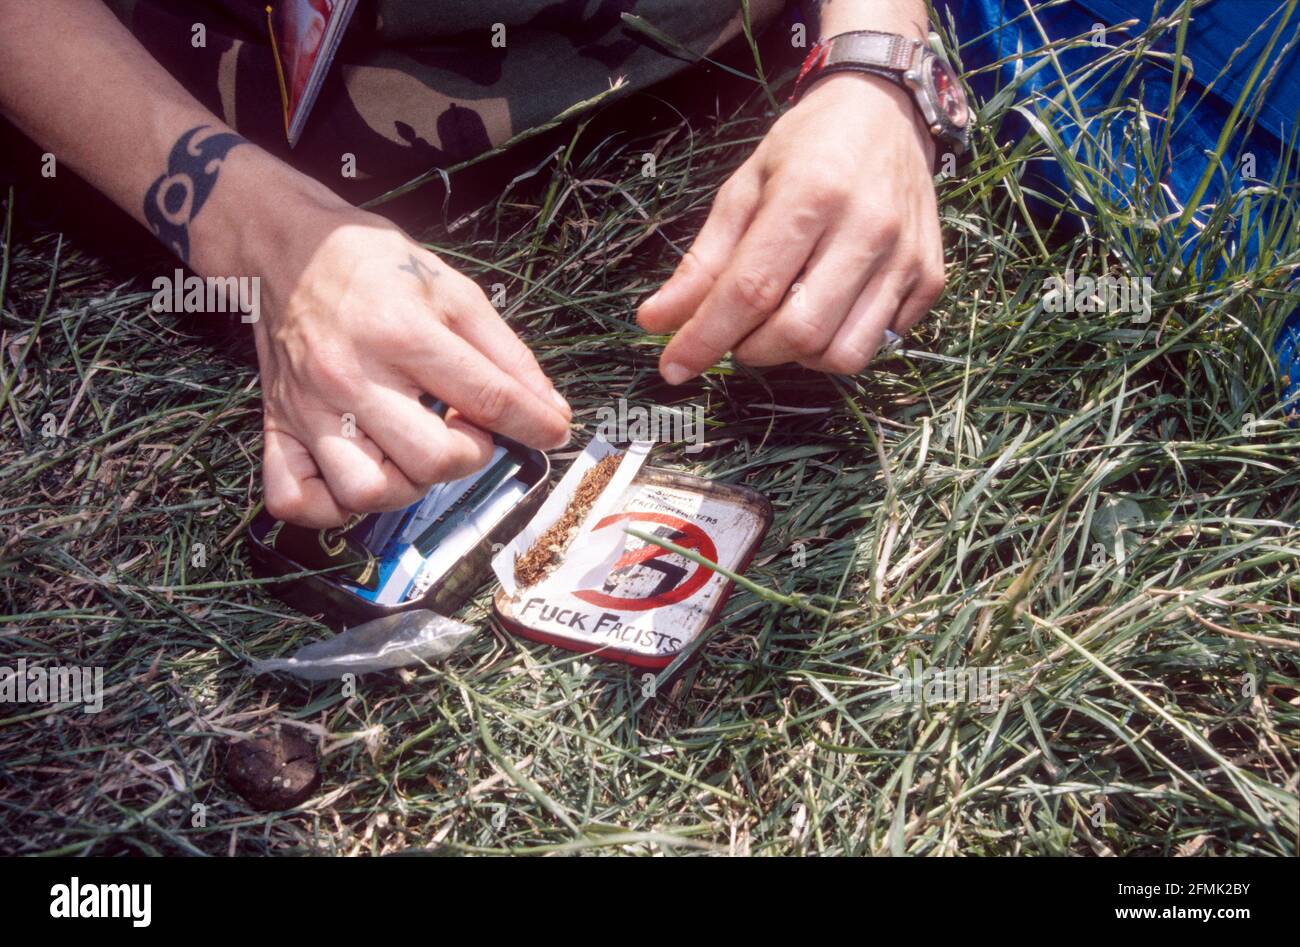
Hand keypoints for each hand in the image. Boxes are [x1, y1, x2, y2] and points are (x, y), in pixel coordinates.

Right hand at [250, 205, 570, 526]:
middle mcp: (351, 376)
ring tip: (413, 451)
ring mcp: (308, 408)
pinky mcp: (276, 426)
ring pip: (367, 491)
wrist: (288, 249)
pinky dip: (329, 507)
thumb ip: (508, 354)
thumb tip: (552, 411)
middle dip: (469, 455)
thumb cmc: (376, 268)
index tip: (552, 431)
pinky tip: (361, 476)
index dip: (534, 424)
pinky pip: (295, 499)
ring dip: (406, 485)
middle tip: (466, 428)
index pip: (487, 399)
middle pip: (431, 460)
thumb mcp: (454, 292)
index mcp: (401, 333)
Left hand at [637, 72, 944, 379]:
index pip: (751, 290)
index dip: (706, 338)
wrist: (888, 113)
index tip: (673, 366)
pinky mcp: (929, 277)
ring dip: (797, 356)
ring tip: (782, 321)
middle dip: (751, 350)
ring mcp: (905, 257)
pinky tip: (826, 308)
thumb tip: (656, 321)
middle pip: (798, 333)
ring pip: (843, 354)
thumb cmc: (807, 147)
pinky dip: (839, 343)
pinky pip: (878, 343)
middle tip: (737, 330)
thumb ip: (703, 260)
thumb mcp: (743, 188)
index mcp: (811, 194)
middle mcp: (867, 228)